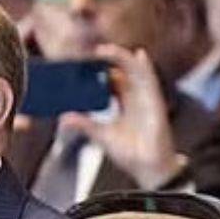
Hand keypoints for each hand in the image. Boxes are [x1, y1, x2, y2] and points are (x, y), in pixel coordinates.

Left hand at [57, 44, 183, 189]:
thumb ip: (84, 124)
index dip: (99, 70)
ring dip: (120, 57)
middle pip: (122, 71)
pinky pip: (151, 79)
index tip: (82, 63)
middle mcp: (136, 98)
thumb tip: (63, 118)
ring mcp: (147, 98)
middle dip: (107, 60)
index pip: (112, 80)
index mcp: (124, 104)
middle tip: (89, 53)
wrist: (148, 168)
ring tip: (102, 50)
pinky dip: (144, 66)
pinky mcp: (156, 102)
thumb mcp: (101, 135)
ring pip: (134, 70)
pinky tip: (137, 54)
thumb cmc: (130, 153)